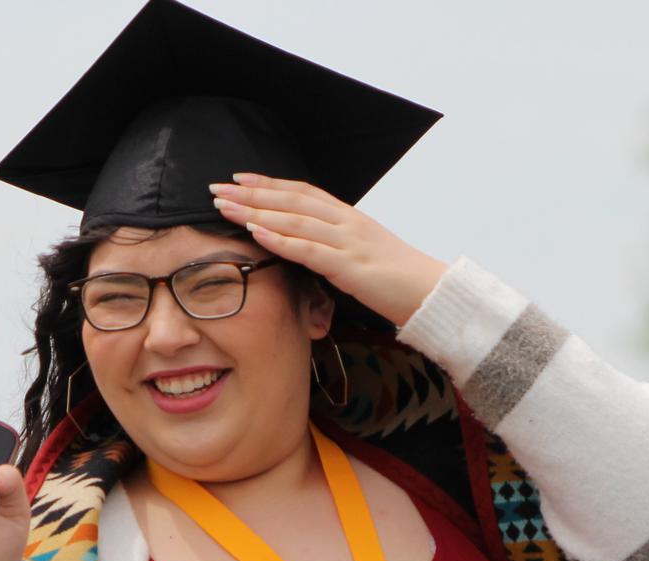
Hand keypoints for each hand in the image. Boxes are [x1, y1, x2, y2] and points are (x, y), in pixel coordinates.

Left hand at [208, 174, 447, 326]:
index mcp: (349, 217)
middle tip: (216, 189)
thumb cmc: (397, 279)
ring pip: (294, 220)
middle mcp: (346, 222)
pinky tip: (256, 233)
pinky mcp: (349, 267)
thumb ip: (336, 244)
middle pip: (291, 201)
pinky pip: (308, 249)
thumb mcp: (362, 253)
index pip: (302, 192)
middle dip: (251, 194)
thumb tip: (309, 245)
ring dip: (255, 212)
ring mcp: (348, 242)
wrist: (431, 293)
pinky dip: (279, 239)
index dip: (269, 184)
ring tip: (224, 208)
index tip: (239, 179)